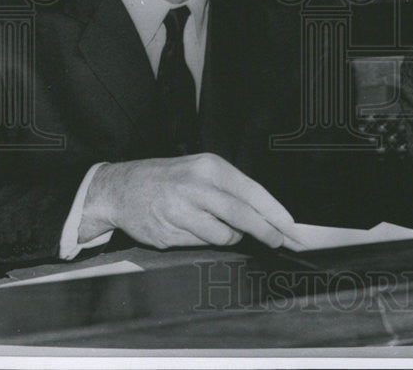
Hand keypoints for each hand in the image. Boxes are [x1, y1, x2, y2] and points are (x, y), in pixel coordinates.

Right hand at [78, 153, 293, 248]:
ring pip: (223, 235)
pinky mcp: (168, 233)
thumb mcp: (202, 170)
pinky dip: (204, 240)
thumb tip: (266, 215)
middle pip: (243, 215)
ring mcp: (180, 210)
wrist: (120, 188)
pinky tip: (189, 227)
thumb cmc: (169, 178)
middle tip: (281, 241)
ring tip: (213, 223)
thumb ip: (230, 190)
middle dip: (267, 232)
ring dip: (230, 236)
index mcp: (210, 167)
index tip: (292, 227)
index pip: (253, 192)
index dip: (275, 213)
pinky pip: (200, 244)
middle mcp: (196, 186)